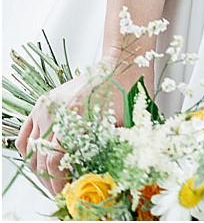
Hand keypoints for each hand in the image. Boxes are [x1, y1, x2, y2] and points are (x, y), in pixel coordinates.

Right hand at [15, 66, 130, 197]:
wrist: (119, 67)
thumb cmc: (123, 95)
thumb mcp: (118, 129)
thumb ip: (102, 153)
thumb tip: (88, 178)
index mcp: (76, 117)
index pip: (54, 161)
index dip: (58, 182)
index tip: (65, 192)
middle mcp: (56, 111)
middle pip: (41, 159)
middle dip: (49, 180)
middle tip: (59, 190)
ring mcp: (47, 106)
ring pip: (31, 149)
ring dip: (39, 168)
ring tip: (52, 177)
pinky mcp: (43, 103)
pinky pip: (25, 134)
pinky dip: (29, 150)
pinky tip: (40, 159)